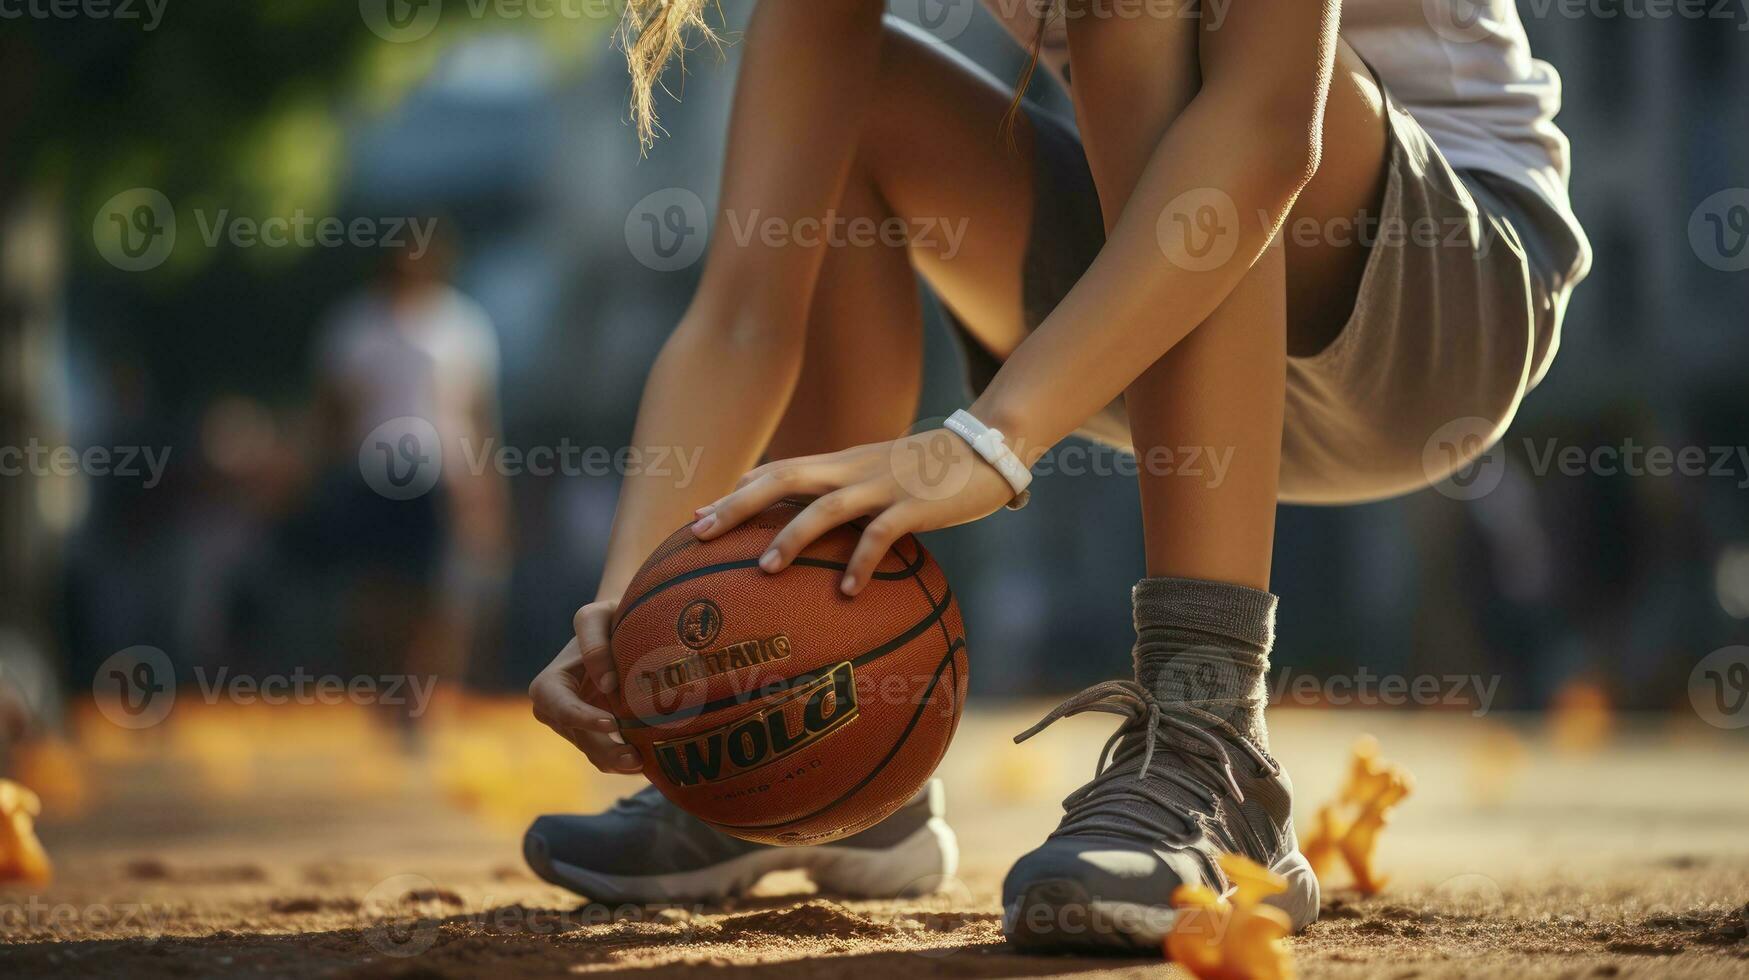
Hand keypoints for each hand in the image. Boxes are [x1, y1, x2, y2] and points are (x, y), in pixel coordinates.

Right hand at [528, 598, 643, 773]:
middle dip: (607, 750)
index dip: (585, 718)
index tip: (612, 722)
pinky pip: (608, 757)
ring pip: (595, 753)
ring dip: (618, 762)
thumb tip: (606, 683)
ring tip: (644, 763)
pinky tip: (650, 760)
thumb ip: (595, 642)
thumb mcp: (597, 617)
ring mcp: (576, 729)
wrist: (619, 631)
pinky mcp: (596, 738)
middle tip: (636, 757)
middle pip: (581, 738)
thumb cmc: (605, 619)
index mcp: (549, 686)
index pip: (563, 708)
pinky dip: (626, 762)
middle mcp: (556, 713)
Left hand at [690, 429, 1016, 594]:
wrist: (990, 444)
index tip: (696, 517)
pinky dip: (861, 562)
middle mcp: (853, 469)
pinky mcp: (915, 505)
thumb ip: (853, 496)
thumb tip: (822, 531)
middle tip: (699, 533)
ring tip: (764, 569)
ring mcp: (883, 485)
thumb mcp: (884, 475)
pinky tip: (847, 593)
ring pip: (825, 507)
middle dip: (737, 504)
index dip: (736, 491)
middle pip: (783, 479)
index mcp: (843, 463)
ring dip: (791, 536)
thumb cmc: (935, 470)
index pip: (778, 469)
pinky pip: (882, 535)